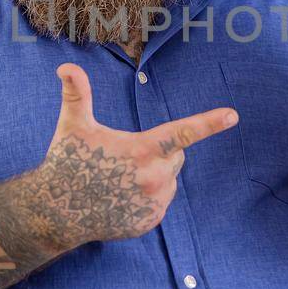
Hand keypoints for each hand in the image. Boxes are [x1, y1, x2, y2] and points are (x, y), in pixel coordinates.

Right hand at [33, 63, 237, 246]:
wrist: (55, 214)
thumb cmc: (65, 164)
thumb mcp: (72, 126)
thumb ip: (77, 94)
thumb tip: (65, 66)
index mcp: (141, 151)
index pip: (182, 133)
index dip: (209, 122)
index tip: (232, 115)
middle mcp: (154, 179)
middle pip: (175, 154)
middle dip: (159, 151)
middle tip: (123, 157)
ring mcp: (154, 204)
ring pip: (169, 178)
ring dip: (153, 174)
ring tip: (117, 180)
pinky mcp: (150, 222)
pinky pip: (160, 201)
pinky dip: (146, 197)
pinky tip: (120, 199)